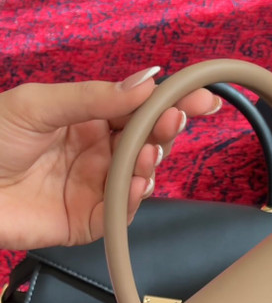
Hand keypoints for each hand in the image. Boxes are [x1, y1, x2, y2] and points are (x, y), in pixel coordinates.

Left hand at [0, 67, 221, 249]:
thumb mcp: (39, 105)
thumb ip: (93, 98)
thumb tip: (147, 81)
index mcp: (89, 119)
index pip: (139, 109)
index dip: (172, 103)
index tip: (201, 99)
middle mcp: (98, 153)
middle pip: (147, 142)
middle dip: (164, 132)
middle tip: (171, 122)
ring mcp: (96, 187)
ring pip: (140, 177)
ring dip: (149, 165)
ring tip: (144, 156)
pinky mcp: (89, 221)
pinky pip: (121, 212)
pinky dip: (133, 199)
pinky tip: (134, 185)